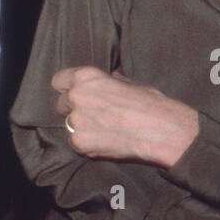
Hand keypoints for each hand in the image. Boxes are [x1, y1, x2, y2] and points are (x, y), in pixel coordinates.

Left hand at [52, 66, 198, 167]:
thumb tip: (110, 76)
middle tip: (93, 115)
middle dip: (73, 109)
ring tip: (102, 129)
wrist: (161, 129)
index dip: (67, 88)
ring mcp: (76, 120)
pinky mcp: (79, 142)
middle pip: (60, 103)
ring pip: (67, 124)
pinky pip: (75, 142)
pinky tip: (104, 141)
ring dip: (80, 127)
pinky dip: (86, 143)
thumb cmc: (149, 103)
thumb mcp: (129, 82)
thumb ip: (110, 80)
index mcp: (85, 76)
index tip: (75, 94)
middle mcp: (76, 95)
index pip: (58, 81)